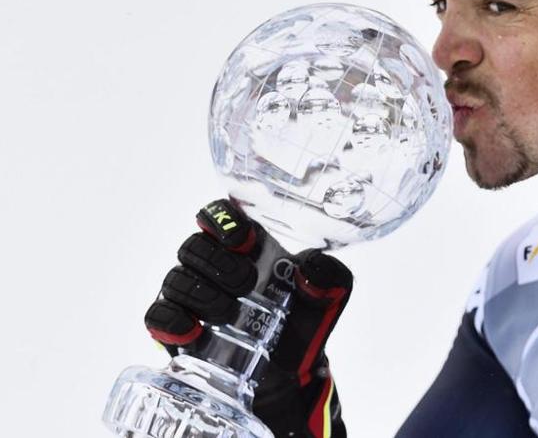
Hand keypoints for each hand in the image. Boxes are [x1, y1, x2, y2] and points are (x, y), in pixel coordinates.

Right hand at [144, 199, 351, 437]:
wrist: (291, 371)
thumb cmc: (303, 321)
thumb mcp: (330, 295)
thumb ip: (330, 276)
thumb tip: (308, 268)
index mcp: (247, 246)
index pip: (218, 215)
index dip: (222, 220)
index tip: (241, 240)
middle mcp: (212, 264)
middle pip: (193, 246)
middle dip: (217, 263)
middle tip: (245, 285)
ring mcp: (190, 294)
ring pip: (175, 279)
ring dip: (200, 294)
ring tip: (228, 313)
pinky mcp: (175, 326)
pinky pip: (157, 315)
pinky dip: (171, 321)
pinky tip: (193, 331)